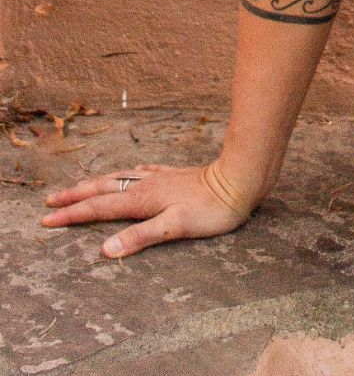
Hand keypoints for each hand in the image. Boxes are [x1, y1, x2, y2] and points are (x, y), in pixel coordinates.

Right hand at [39, 159, 257, 257]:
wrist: (239, 180)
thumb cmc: (211, 209)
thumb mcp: (175, 227)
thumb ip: (141, 237)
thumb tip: (105, 249)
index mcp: (142, 200)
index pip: (99, 208)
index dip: (72, 215)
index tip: (47, 221)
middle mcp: (146, 185)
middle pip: (103, 189)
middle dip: (75, 196)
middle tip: (50, 202)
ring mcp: (160, 178)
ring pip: (120, 178)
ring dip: (96, 183)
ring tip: (80, 186)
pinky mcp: (174, 176)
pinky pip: (143, 172)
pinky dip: (128, 173)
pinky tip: (132, 172)